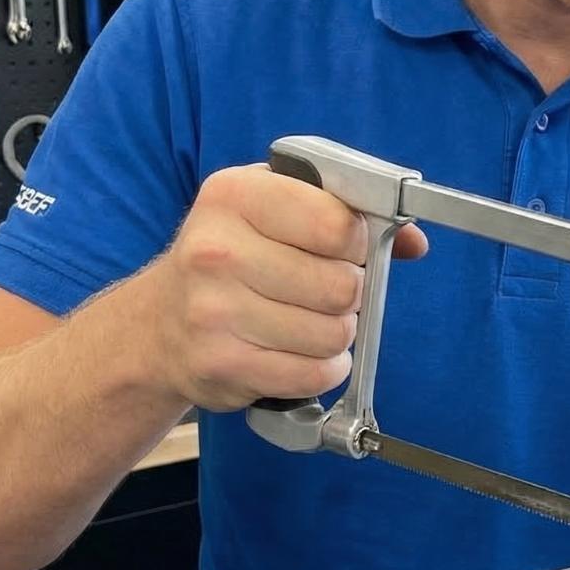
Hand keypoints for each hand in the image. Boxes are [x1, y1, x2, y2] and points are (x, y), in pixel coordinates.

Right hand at [146, 164, 427, 410]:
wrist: (156, 326)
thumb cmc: (231, 257)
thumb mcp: (274, 208)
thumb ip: (345, 210)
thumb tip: (413, 241)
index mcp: (234, 195)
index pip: (338, 224)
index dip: (357, 241)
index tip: (345, 248)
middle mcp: (217, 251)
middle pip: (341, 286)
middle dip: (349, 293)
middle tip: (327, 291)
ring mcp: (214, 312)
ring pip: (333, 335)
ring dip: (337, 334)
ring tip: (310, 321)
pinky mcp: (222, 365)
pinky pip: (312, 374)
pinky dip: (324, 369)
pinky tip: (303, 353)